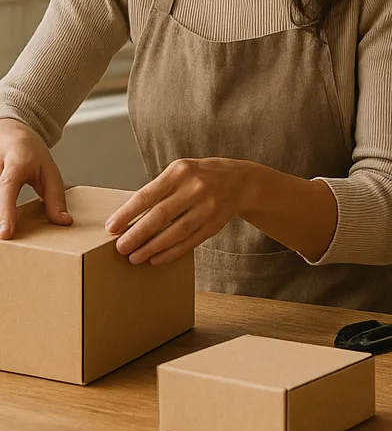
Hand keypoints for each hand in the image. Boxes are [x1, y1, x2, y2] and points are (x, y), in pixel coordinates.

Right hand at [0, 119, 70, 238]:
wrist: (10, 134)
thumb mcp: (50, 172)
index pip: (8, 189)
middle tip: (7, 236)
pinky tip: (4, 218)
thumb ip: (55, 197)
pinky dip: (1, 210)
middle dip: (2, 216)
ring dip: (1, 213)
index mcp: (15, 165)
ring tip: (7, 228)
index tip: (5, 234)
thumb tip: (63, 222)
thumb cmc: (31, 153)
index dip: (6, 213)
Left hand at [106, 158, 256, 265]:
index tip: (112, 228)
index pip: (148, 195)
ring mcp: (208, 206)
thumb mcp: (180, 172)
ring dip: (153, 247)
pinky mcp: (215, 223)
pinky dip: (172, 252)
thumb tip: (128, 219)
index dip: (127, 214)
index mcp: (181, 171)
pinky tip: (156, 258)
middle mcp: (196, 187)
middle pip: (161, 215)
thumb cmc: (201, 176)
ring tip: (135, 257)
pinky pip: (190, 241)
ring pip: (176, 232)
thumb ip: (158, 190)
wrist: (240, 181)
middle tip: (121, 248)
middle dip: (137, 234)